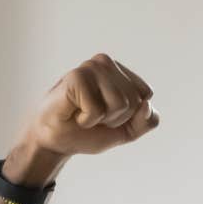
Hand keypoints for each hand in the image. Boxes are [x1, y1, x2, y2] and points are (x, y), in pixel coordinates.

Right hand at [14, 54, 159, 163]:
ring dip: (101, 119)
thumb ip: (146, 121)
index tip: (107, 114)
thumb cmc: (89, 131)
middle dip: (116, 118)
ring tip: (83, 113)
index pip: (146, 94)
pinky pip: (98, 109)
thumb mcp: (128, 130)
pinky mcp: (76, 77)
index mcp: (120, 70)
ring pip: (120, 104)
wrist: (56, 141)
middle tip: (93, 115)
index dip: (130, 114)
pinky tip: (74, 113)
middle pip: (134, 100)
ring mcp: (90, 67)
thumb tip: (147, 104)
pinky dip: (87, 120)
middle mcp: (106, 62)